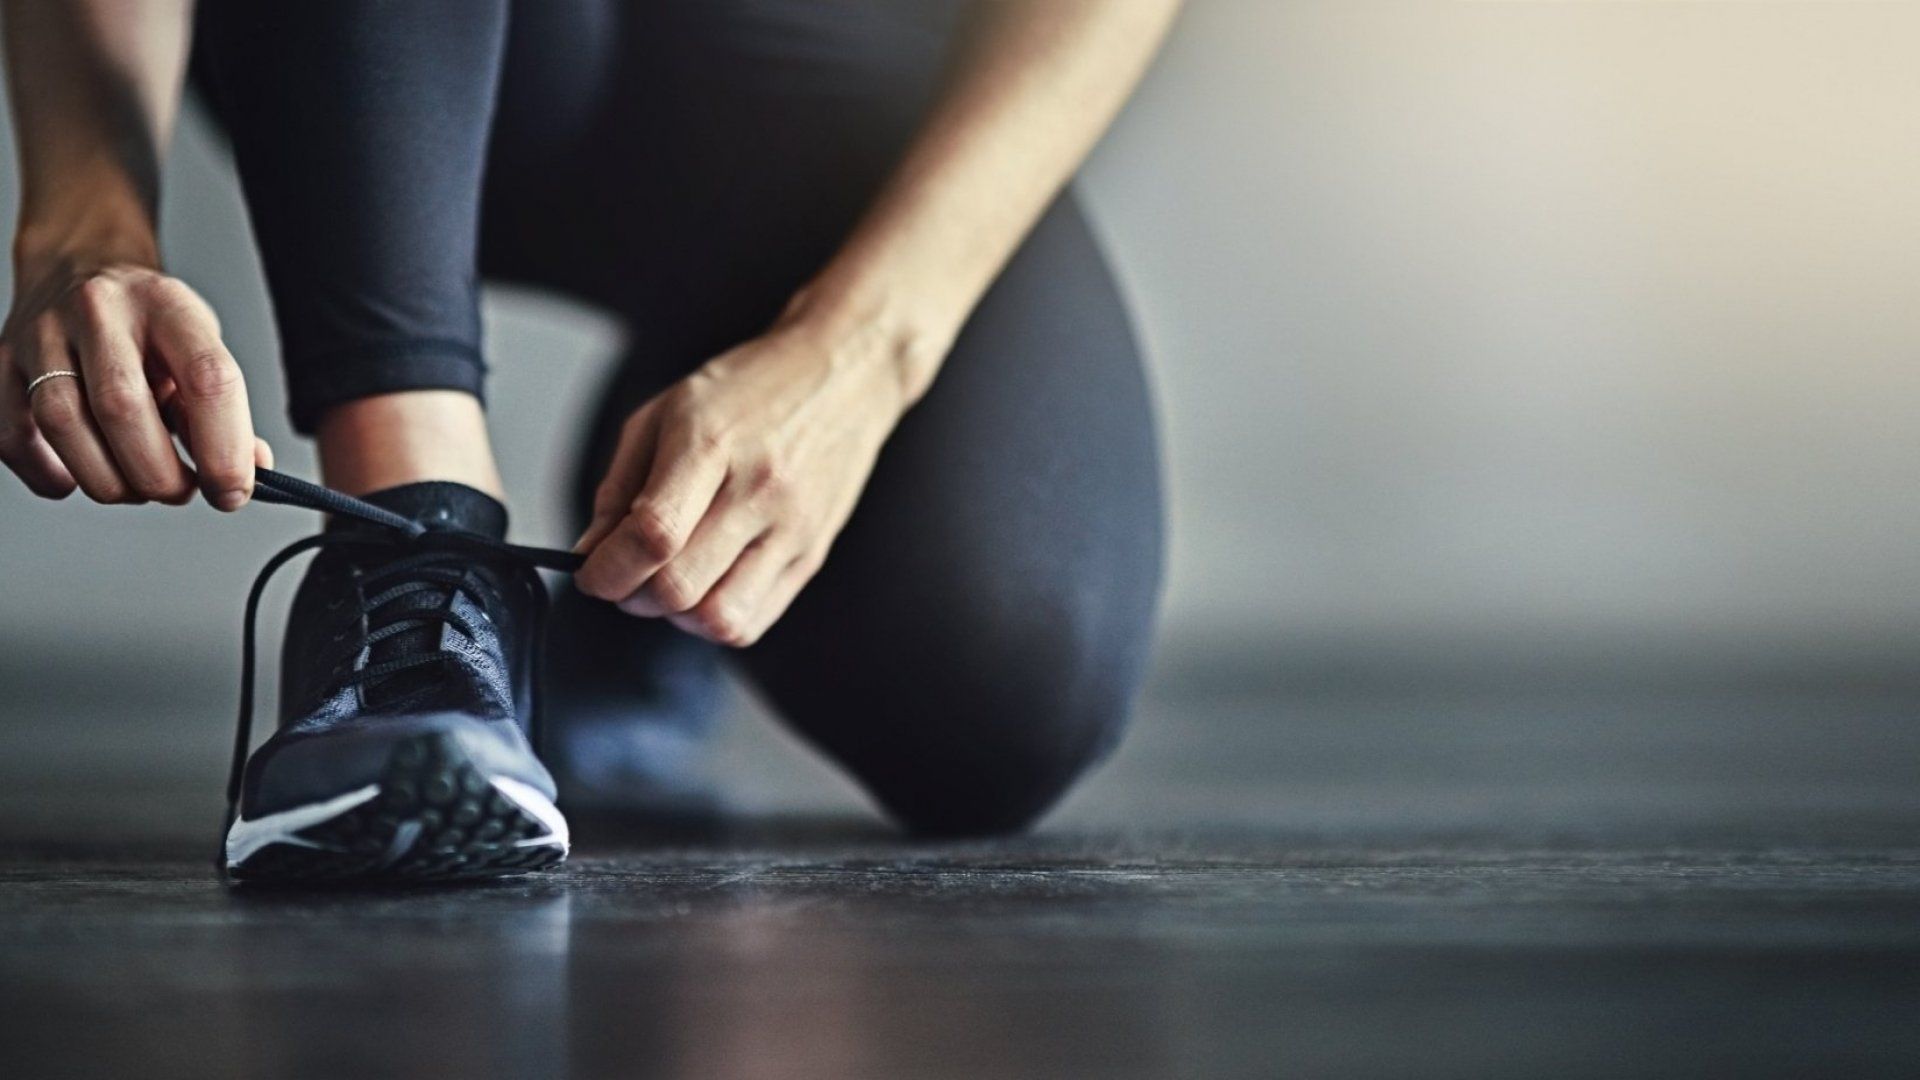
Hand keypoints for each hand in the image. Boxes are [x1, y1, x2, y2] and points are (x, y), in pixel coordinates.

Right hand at [0, 257, 265, 506]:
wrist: (77, 267)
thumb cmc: (146, 319)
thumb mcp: (198, 343)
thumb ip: (222, 406)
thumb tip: (248, 470)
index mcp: (166, 304)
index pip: (207, 378)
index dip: (225, 448)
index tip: (232, 490)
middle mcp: (99, 311)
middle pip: (123, 407)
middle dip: (159, 474)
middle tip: (180, 490)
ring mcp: (40, 334)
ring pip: (63, 424)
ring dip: (109, 480)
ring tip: (136, 485)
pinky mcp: (0, 362)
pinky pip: (15, 437)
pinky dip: (53, 474)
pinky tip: (81, 474)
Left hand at [573, 317, 911, 645]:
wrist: (842, 376)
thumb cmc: (749, 390)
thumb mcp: (666, 412)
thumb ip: (621, 485)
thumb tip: (591, 553)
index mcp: (712, 443)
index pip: (654, 534)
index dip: (608, 570)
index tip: (592, 574)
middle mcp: (759, 490)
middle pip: (680, 586)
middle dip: (632, 596)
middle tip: (624, 577)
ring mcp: (793, 529)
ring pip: (719, 619)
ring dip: (676, 616)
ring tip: (668, 583)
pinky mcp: (812, 555)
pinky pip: (754, 621)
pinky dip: (714, 620)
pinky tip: (706, 586)